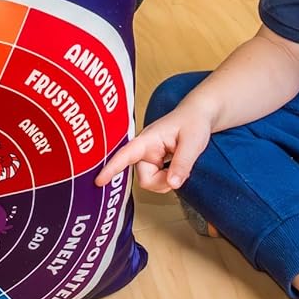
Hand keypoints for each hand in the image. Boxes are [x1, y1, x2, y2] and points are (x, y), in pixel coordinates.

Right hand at [95, 101, 214, 192]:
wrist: (200, 114)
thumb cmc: (194, 121)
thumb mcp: (193, 142)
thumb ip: (183, 163)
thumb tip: (172, 184)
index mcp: (147, 139)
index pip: (126, 155)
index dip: (112, 168)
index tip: (99, 180)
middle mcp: (144, 149)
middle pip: (145, 179)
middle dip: (163, 181)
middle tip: (180, 171)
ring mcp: (149, 157)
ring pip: (152, 182)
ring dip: (167, 180)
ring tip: (180, 165)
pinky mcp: (155, 163)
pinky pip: (158, 181)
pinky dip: (169, 179)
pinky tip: (176, 167)